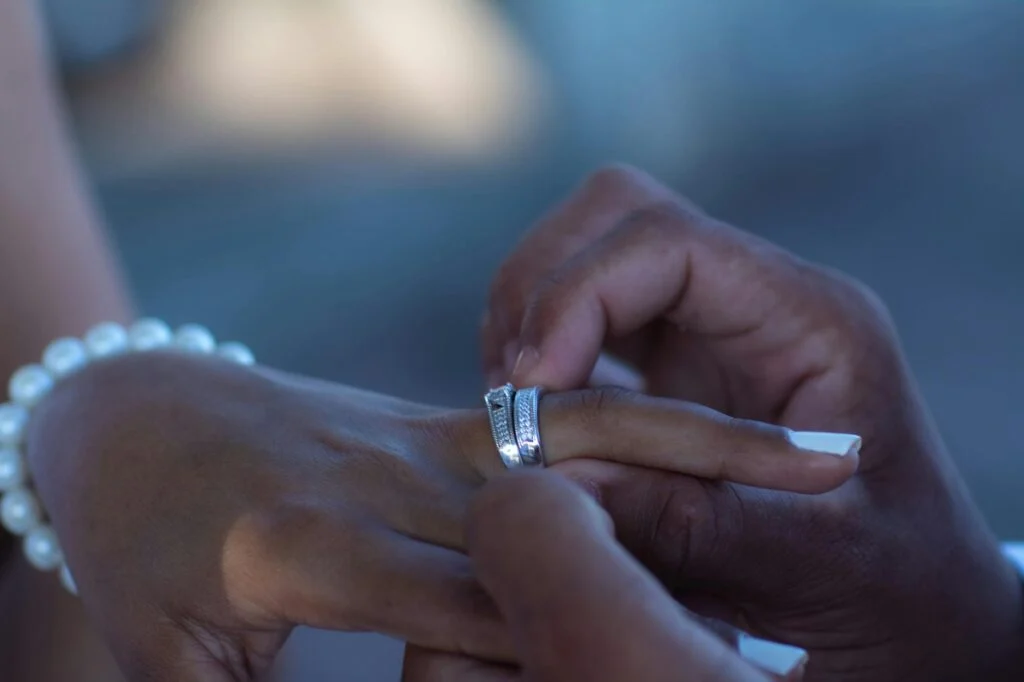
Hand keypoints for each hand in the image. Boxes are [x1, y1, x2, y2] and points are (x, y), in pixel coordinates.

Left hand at [19, 350, 850, 679]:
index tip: (690, 676)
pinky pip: (565, 415)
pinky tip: (725, 434)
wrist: (125, 414)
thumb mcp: (162, 659)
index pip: (470, 621)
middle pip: (558, 536)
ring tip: (816, 468)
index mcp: (304, 553)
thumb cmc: (134, 541)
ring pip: (587, 439)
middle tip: (795, 624)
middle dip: (680, 572)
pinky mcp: (439, 419)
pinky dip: (652, 425)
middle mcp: (385, 481)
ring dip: (702, 455)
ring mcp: (420, 436)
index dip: (576, 657)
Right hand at [484, 166, 1023, 680]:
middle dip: (542, 292)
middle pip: (615, 211)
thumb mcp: (809, 565)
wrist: (905, 596)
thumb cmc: (885, 584)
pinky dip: (537, 349)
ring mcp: (710, 319)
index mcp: (810, 320)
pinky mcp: (672, 354)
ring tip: (526, 418)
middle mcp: (755, 298)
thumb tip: (563, 478)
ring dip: (529, 320)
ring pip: (585, 247)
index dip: (577, 295)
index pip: (666, 240)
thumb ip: (695, 523)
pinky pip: (581, 309)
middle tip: (518, 401)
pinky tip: (543, 420)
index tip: (529, 392)